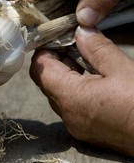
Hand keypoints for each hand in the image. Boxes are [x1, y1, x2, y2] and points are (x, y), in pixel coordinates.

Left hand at [30, 26, 133, 155]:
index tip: (55, 38)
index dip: (43, 51)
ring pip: (58, 94)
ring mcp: (75, 125)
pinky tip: (91, 79)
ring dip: (65, 75)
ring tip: (84, 60)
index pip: (40, 70)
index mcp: (71, 98)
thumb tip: (80, 32)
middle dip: (55, 61)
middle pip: (46, 82)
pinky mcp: (85, 131)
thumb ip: (97, 48)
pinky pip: (70, 106)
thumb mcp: (122, 69)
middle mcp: (67, 114)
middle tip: (71, 45)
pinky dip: (74, 90)